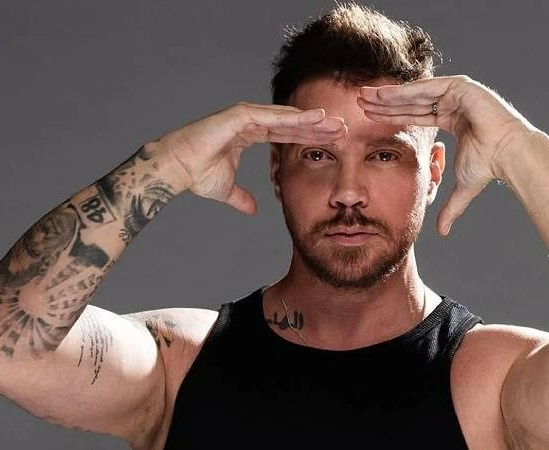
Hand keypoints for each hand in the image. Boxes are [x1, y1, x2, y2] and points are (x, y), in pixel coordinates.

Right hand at [157, 102, 346, 213]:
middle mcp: (250, 122)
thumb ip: (242, 198)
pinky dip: (293, 117)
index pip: (287, 135)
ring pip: (285, 117)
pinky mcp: (239, 116)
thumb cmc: (197, 175)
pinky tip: (313, 118)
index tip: (331, 140)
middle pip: (291, 124)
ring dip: (310, 119)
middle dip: (316, 126)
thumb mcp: (227, 190)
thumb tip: (252, 210)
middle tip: (341, 128)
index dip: (309, 137)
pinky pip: (272, 117)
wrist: (177, 170)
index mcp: (249, 135)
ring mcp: (245, 116)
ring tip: (333, 121)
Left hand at [358, 75, 538, 234]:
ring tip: (365, 95)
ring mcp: (457, 93)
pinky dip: (405, 90)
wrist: (508, 155)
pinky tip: (383, 93)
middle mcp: (452, 104)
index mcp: (451, 119)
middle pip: (410, 102)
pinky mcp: (461, 87)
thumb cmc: (489, 166)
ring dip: (389, 94)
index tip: (369, 117)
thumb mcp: (462, 187)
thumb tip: (442, 232)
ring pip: (416, 93)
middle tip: (359, 101)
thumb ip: (450, 207)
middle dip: (384, 102)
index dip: (391, 117)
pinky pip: (427, 88)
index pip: (414, 116)